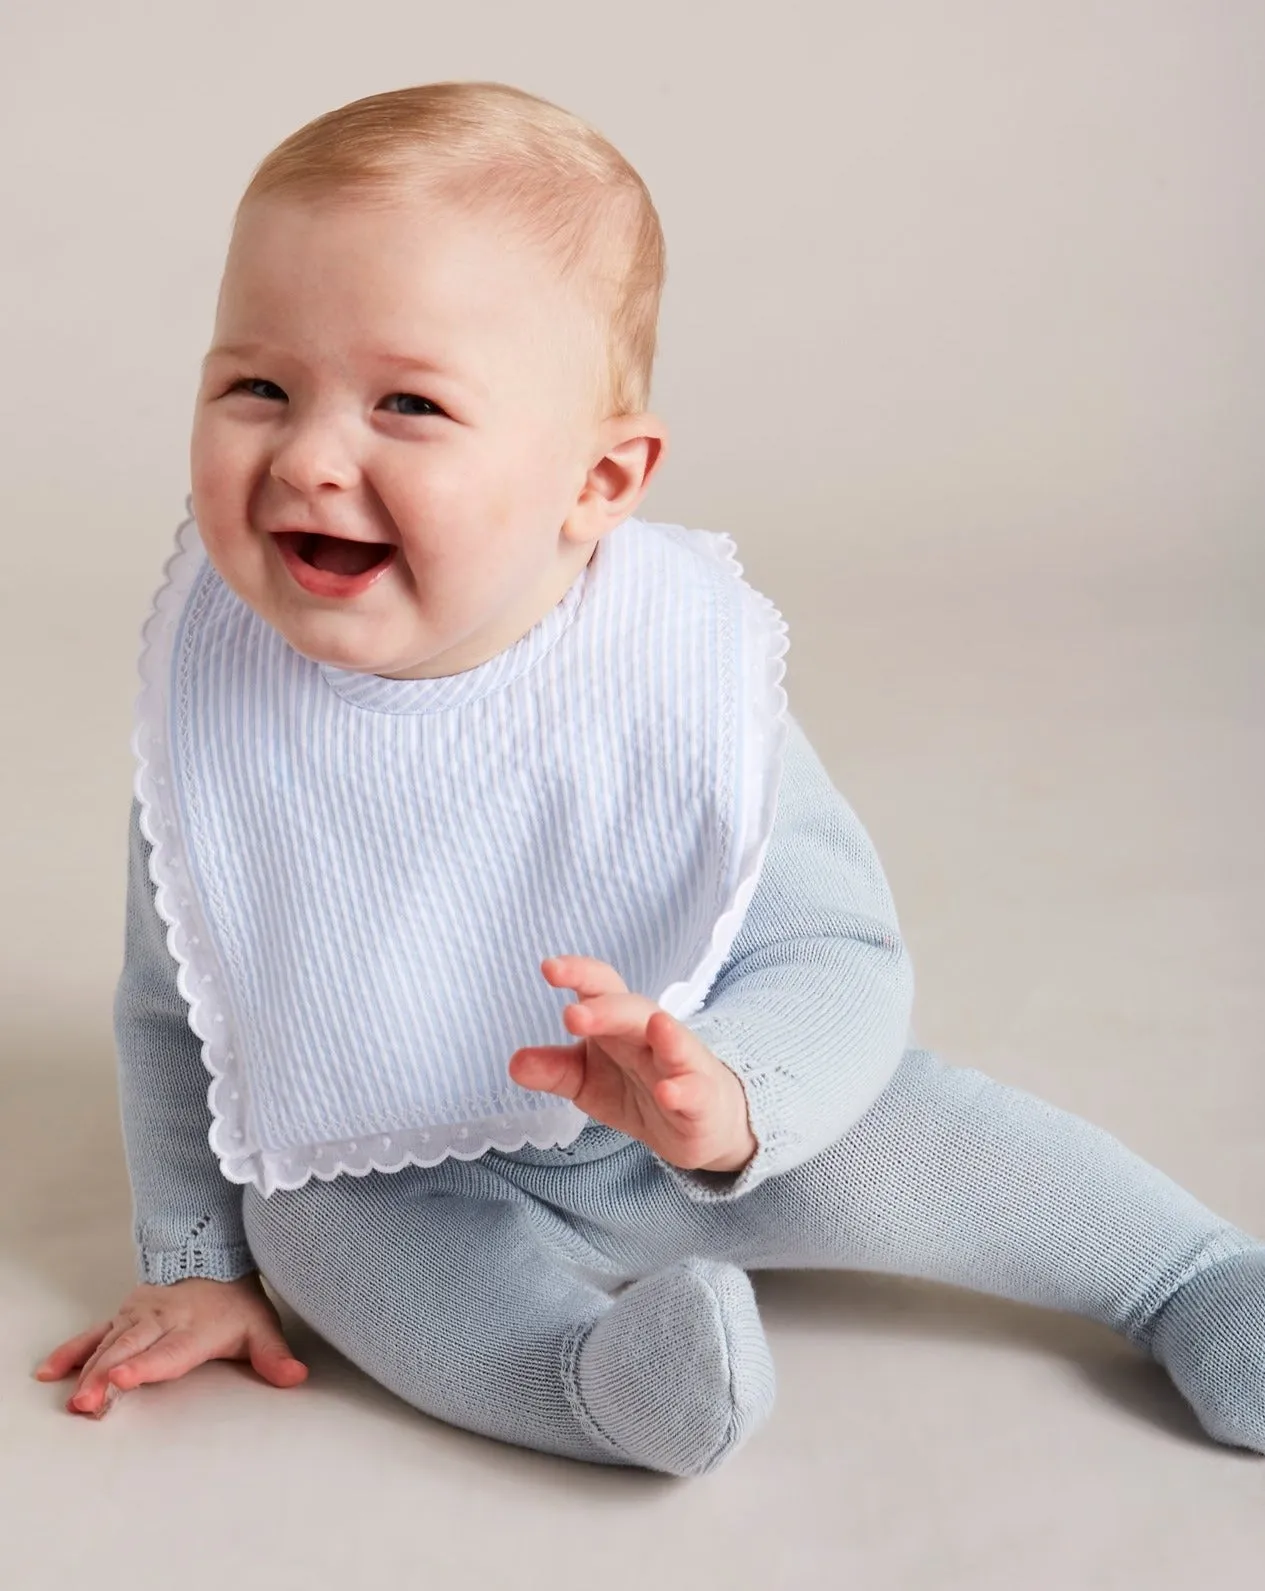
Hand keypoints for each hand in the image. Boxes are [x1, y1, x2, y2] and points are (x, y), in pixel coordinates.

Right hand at [34, 1273, 307, 1416]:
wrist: (212, 1252)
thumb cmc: (235, 1300)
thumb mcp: (261, 1326)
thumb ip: (274, 1356)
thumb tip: (296, 1378)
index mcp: (195, 1326)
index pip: (168, 1351)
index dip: (145, 1366)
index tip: (122, 1378)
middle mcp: (162, 1320)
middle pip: (129, 1351)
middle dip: (105, 1376)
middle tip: (86, 1403)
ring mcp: (138, 1316)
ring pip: (108, 1345)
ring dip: (87, 1372)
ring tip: (73, 1400)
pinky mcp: (123, 1315)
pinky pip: (93, 1334)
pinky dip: (72, 1352)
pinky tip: (51, 1371)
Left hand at [508, 955, 757, 1174]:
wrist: (701, 1122)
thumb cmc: (639, 1087)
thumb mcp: (589, 1082)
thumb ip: (555, 1070)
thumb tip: (514, 1063)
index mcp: (619, 1023)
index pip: (601, 986)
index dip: (579, 973)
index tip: (549, 969)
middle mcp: (652, 1035)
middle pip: (633, 1010)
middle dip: (607, 1009)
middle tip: (573, 1017)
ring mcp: (682, 1064)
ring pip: (676, 1042)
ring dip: (667, 1035)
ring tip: (656, 1026)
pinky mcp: (702, 1098)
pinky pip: (694, 1091)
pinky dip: (683, 1090)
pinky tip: (668, 1093)